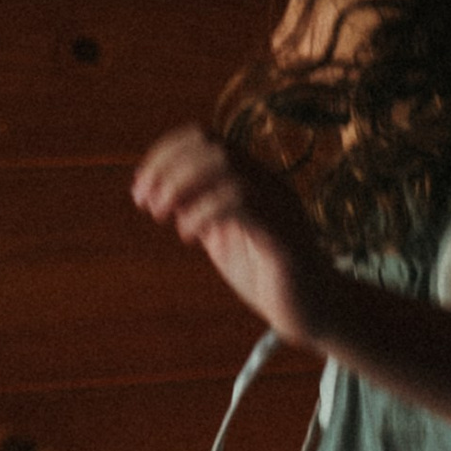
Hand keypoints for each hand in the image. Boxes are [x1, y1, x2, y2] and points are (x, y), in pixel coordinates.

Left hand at [131, 126, 338, 344]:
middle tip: (146, 203)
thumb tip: (160, 191)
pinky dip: (205, 212)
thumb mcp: (222, 235)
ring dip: (182, 186)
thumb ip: (199, 211)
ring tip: (161, 214)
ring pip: (227, 167)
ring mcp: (279, 204)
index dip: (165, 155)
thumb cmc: (265, 274)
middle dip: (168, 170)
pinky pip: (243, 202)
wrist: (310, 312)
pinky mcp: (284, 233)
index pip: (207, 139)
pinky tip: (190, 235)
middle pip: (213, 147)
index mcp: (253, 178)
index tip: (140, 187)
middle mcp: (268, 183)